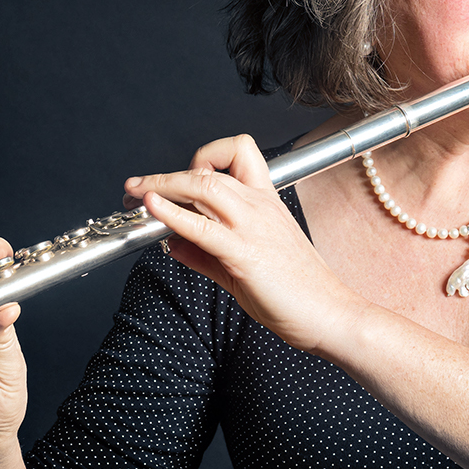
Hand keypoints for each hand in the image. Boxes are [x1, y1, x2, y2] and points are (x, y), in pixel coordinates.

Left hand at [123, 134, 361, 353]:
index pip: (238, 153)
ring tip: (136, 193)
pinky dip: (172, 214)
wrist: (332, 314)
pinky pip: (202, 226)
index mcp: (266, 203)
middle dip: (164, 175)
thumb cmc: (298, 293)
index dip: (203, 158)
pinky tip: (153, 211)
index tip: (179, 180)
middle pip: (209, 170)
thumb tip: (172, 243)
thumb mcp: (245, 267)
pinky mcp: (245, 254)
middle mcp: (259, 207)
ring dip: (161, 186)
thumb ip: (206, 253)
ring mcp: (253, 227)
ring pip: (203, 186)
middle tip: (135, 186)